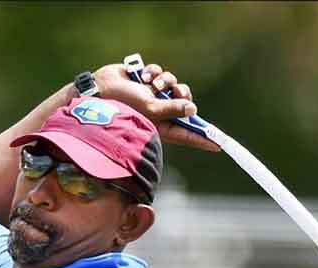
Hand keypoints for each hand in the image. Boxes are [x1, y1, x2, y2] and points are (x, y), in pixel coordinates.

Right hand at [94, 64, 219, 151]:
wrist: (99, 88)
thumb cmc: (121, 104)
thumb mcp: (150, 109)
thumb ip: (173, 108)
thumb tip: (193, 108)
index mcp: (160, 125)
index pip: (186, 134)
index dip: (202, 139)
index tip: (218, 145)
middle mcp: (158, 111)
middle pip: (184, 103)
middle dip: (183, 95)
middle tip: (177, 92)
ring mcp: (152, 94)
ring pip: (173, 84)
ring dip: (166, 81)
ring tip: (153, 83)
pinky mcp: (146, 79)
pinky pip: (160, 72)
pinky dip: (153, 72)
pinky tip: (143, 75)